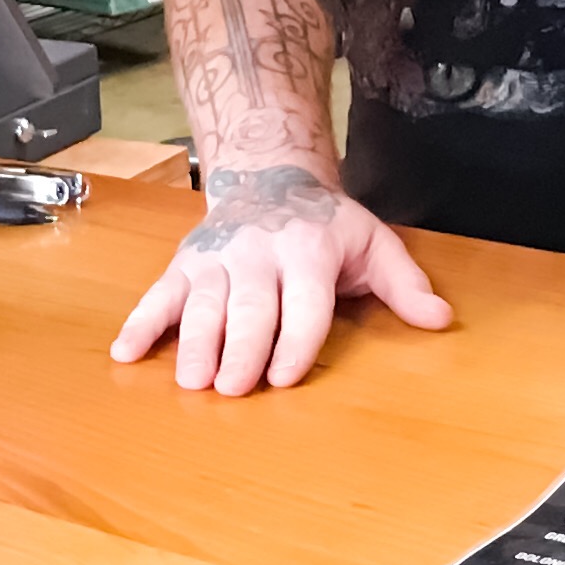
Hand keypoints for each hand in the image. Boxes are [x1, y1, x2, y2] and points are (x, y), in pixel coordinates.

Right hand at [108, 163, 452, 393]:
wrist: (268, 174)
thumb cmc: (324, 223)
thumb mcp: (372, 242)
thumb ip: (403, 284)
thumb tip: (440, 319)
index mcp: (309, 250)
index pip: (304, 301)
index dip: (295, 338)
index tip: (284, 375)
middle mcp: (259, 253)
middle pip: (249, 306)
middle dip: (240, 348)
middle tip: (233, 389)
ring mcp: (217, 258)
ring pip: (202, 303)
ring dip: (194, 343)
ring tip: (191, 381)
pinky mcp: (185, 264)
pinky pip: (158, 295)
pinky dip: (140, 324)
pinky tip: (125, 355)